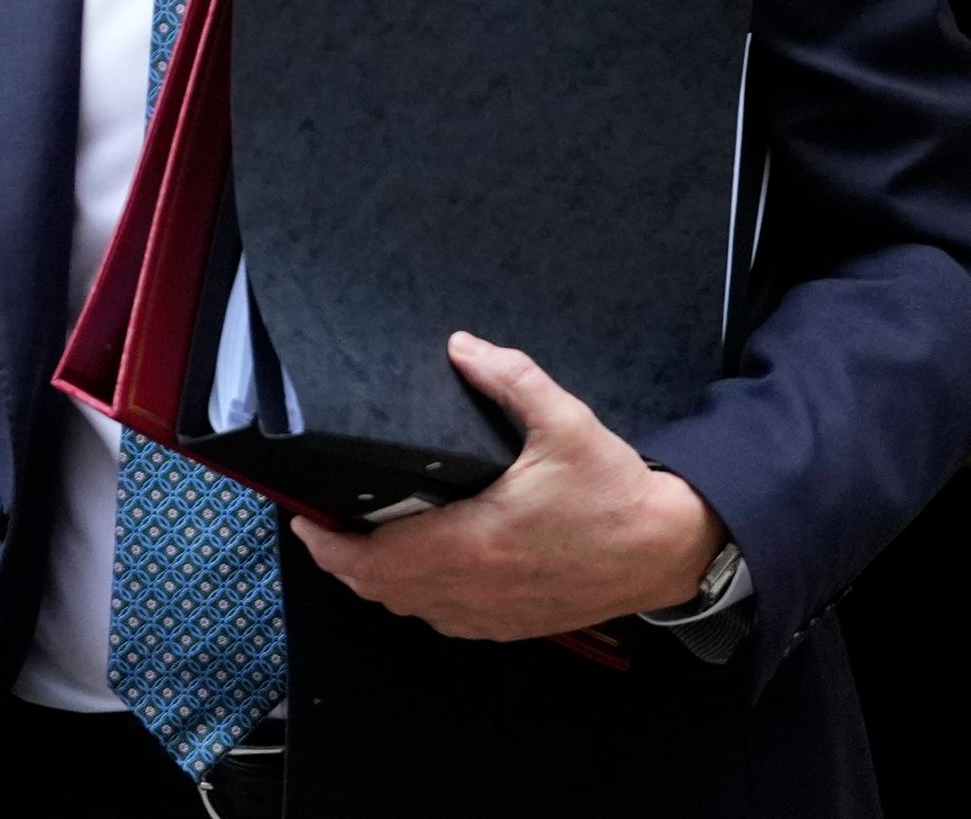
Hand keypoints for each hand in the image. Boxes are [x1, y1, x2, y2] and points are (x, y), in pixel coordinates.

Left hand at [291, 333, 728, 640]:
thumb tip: (462, 346)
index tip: (303, 520)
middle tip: (322, 529)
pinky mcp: (510, 625)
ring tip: (359, 547)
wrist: (666, 548)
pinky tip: (418, 573)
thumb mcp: (566, 421)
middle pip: (380, 590)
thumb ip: (511, 379)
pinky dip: (416, 600)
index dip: (328, 546)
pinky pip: (443, 621)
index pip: (375, 558)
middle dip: (342, 562)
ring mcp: (490, 614)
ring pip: (409, 609)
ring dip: (377, 582)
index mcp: (473, 541)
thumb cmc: (615, 490)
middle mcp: (472, 588)